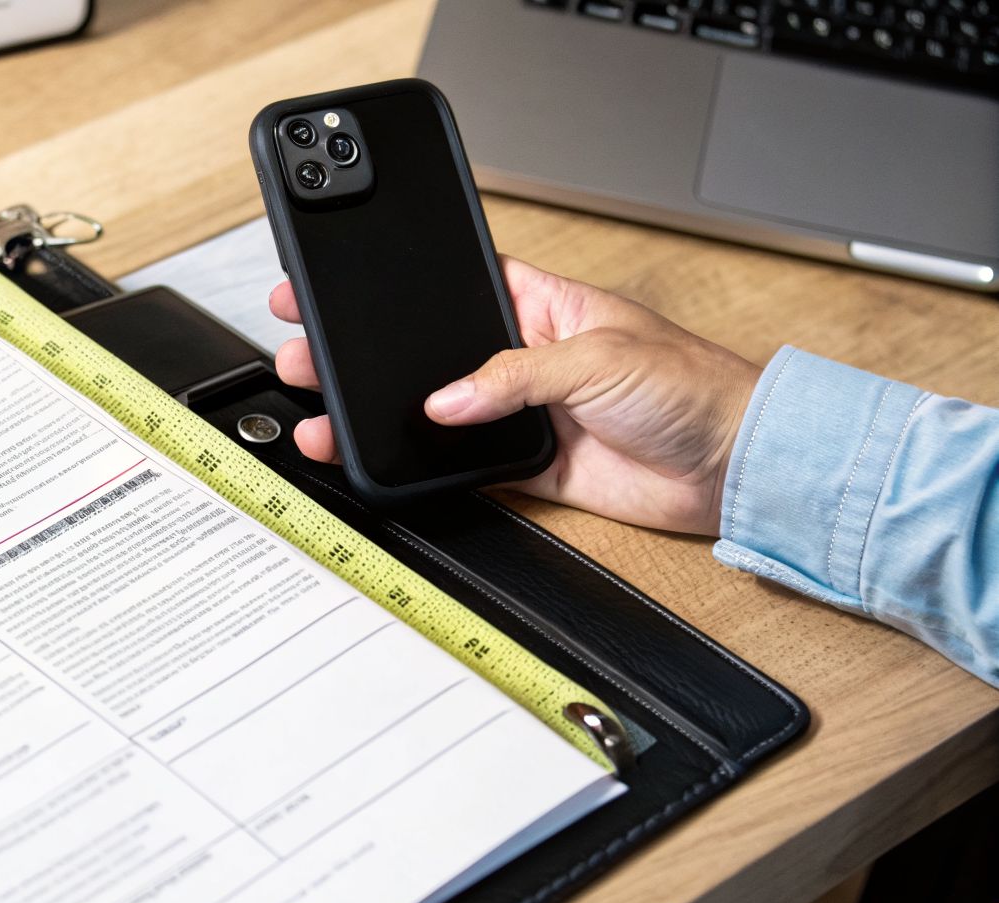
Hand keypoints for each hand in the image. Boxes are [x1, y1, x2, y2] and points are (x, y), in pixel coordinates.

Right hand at [270, 257, 762, 535]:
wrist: (735, 465)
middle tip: (309, 353)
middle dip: (368, 357)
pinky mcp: (532, 468)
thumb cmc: (693, 385)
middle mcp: (525, 360)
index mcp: (542, 307)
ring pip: (437, 416)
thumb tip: (446, 397)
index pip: (455, 289)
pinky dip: (428, 470)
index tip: (339, 290)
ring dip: (387, 418)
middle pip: (429, 355)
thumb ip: (512, 375)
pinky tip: (388, 461)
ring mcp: (525, 415)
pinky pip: (465, 469)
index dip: (399, 291)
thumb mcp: (598, 356)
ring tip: (329, 415)